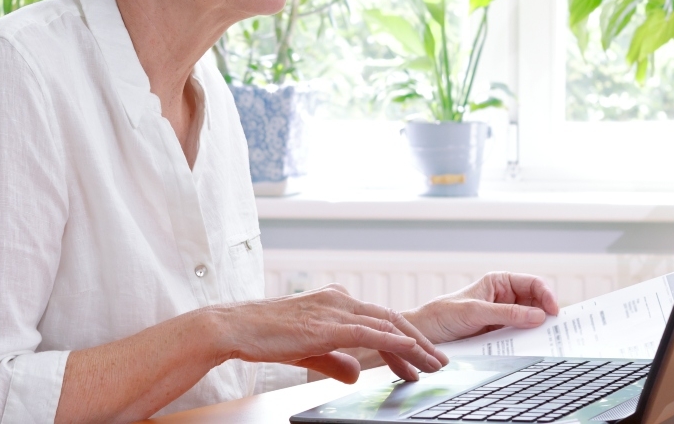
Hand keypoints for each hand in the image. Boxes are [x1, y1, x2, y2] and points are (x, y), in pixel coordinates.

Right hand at [211, 284, 448, 382]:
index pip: (380, 320)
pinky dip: (393, 341)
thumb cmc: (266, 336)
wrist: (234, 327)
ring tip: (432, 364)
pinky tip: (410, 352)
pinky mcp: (326, 324)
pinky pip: (368, 332)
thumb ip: (336, 360)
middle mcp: (339, 299)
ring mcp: (334, 309)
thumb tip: (356, 373)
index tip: (420, 361)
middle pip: (391, 319)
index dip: (404, 341)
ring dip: (414, 346)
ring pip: (386, 325)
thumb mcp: (309, 351)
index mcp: (336, 301)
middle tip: (439, 362)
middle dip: (419, 343)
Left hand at [403, 272, 559, 344]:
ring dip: (537, 329)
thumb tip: (538, 316)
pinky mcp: (498, 334)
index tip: (553, 312)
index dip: (546, 295)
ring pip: (529, 321)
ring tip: (548, 340)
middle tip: (557, 329)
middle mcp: (504, 298)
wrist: (424, 335)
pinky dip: (527, 341)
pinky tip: (531, 347)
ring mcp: (502, 317)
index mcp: (498, 282)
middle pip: (535, 303)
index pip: (532, 283)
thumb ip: (506, 313)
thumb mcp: (475, 312)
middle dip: (546, 313)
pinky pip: (518, 336)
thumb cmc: (443, 315)